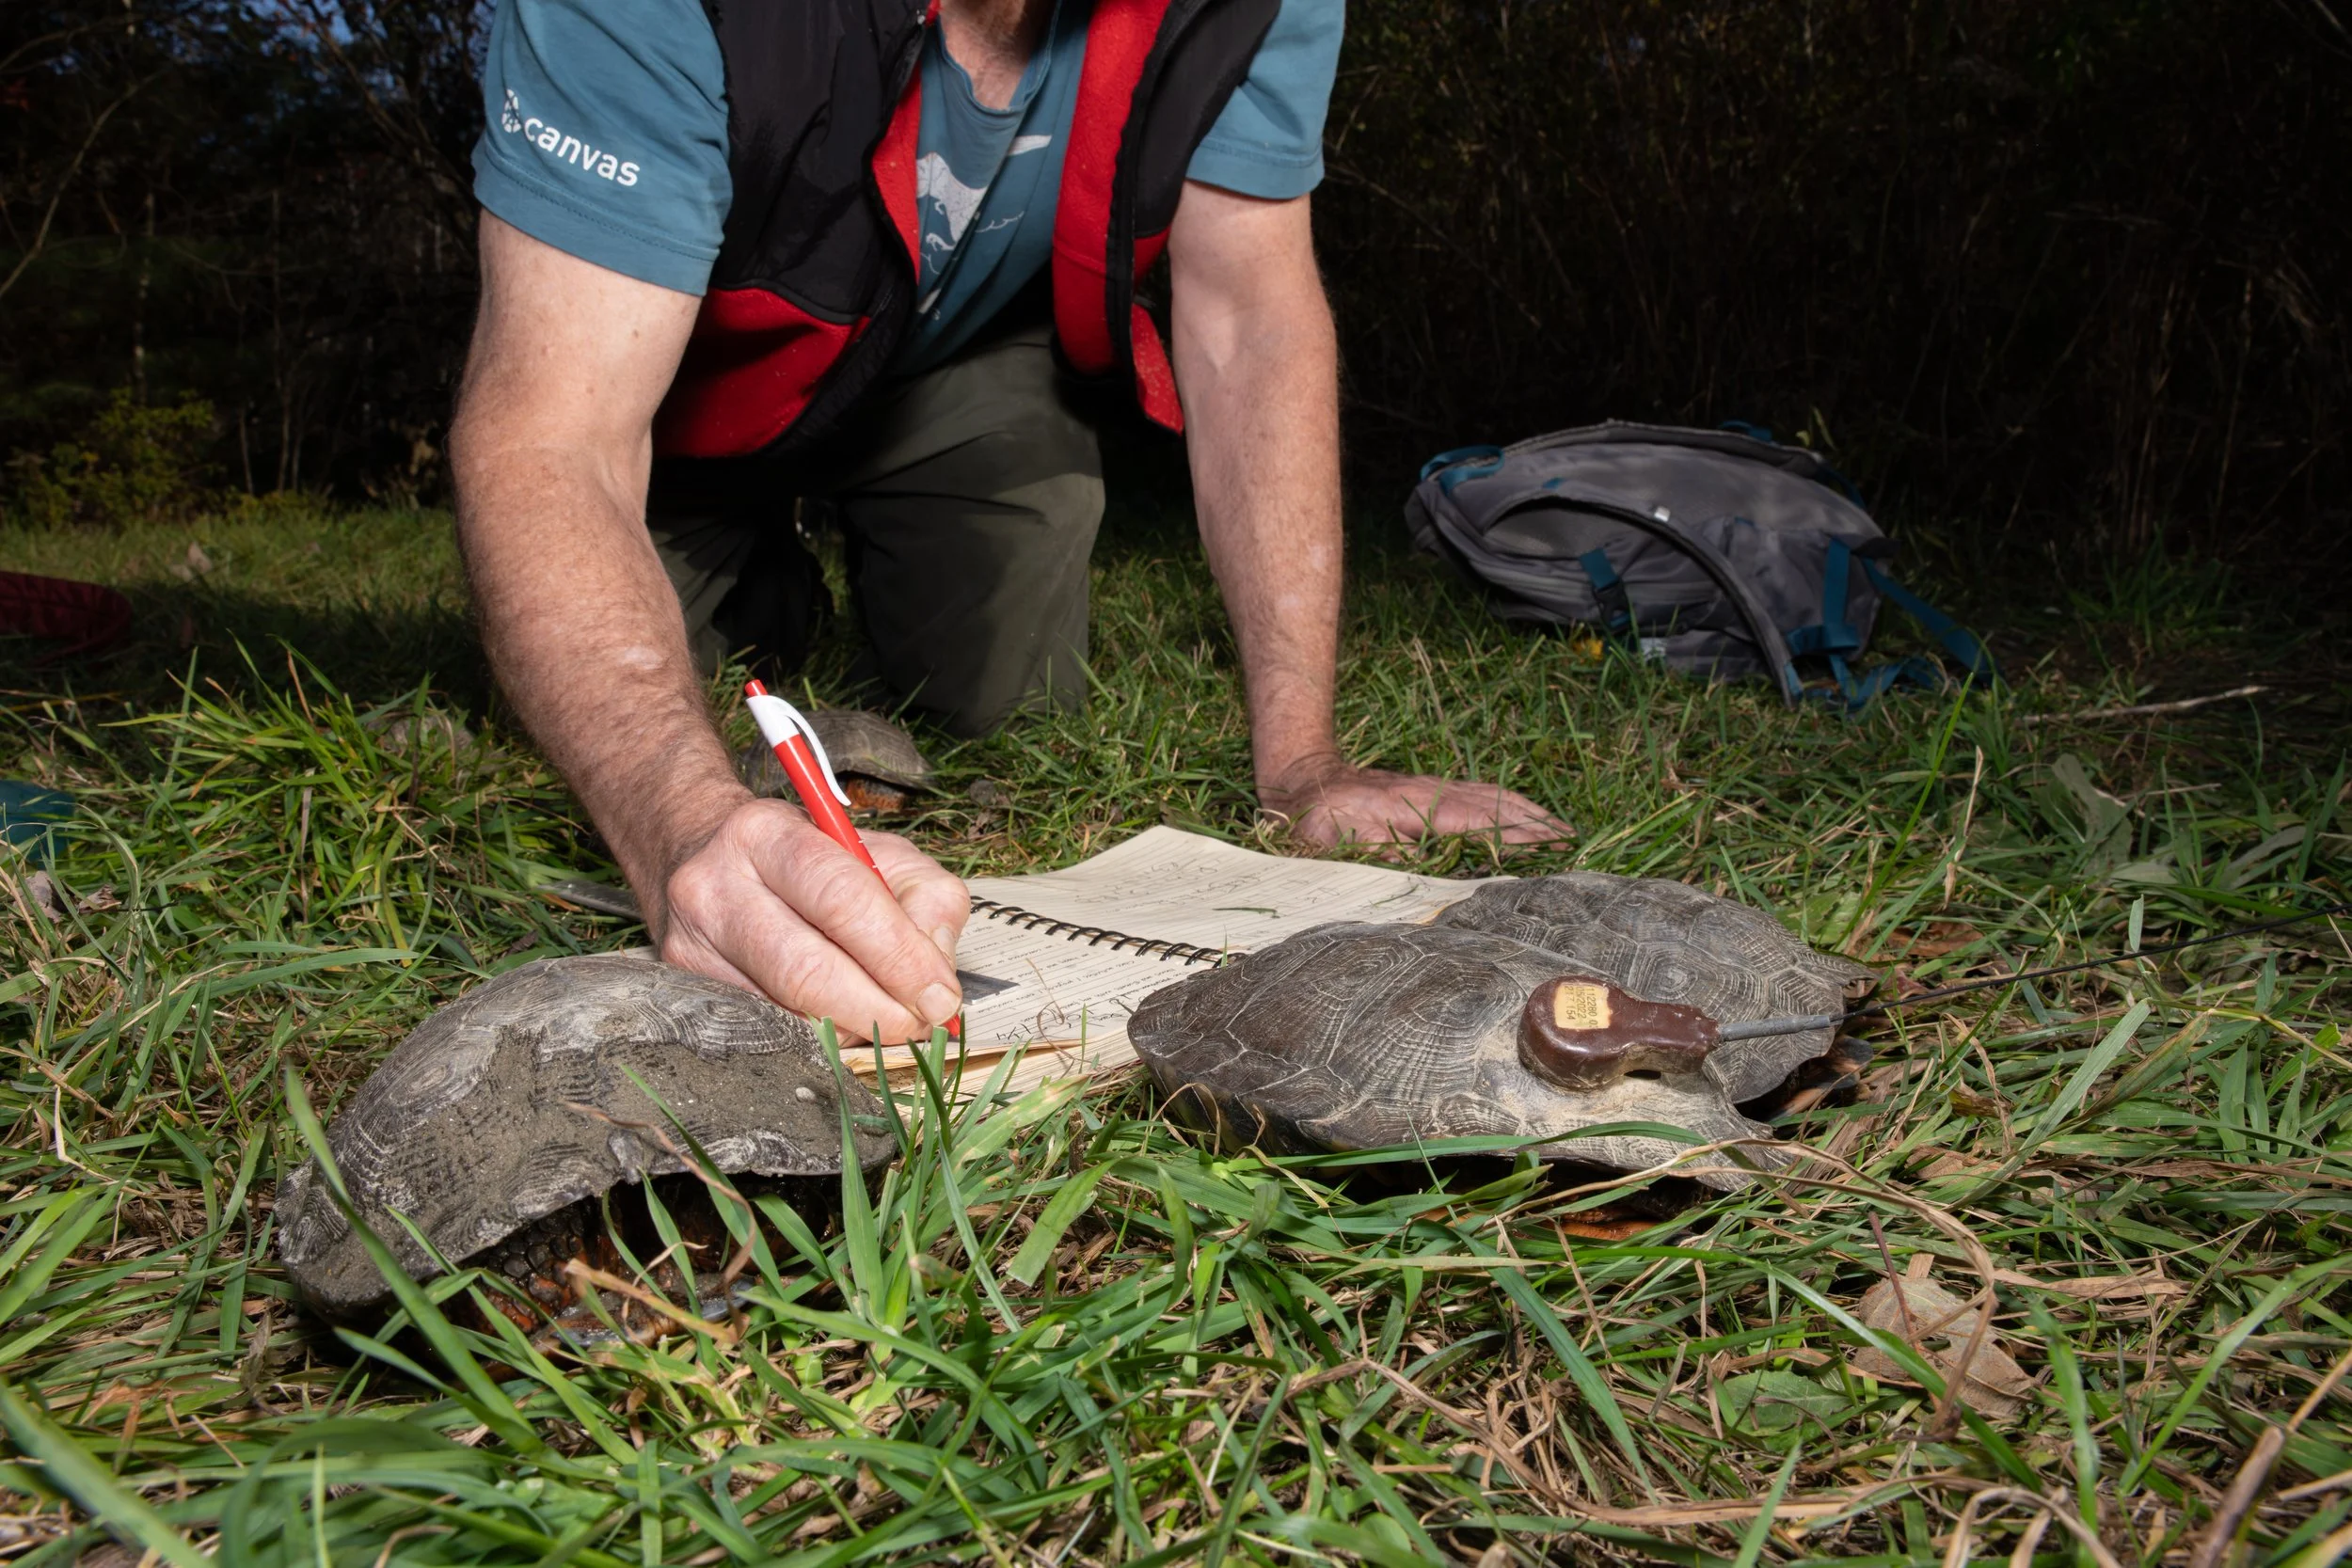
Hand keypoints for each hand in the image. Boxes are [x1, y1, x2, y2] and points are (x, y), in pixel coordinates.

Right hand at [654, 797, 970, 1042]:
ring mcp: (691, 943)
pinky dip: (819, 1036)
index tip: (940, 996)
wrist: (704, 855)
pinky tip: (843, 1021)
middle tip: (921, 1024)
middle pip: (806, 969)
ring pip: (786, 1012)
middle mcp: (715, 886)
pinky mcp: (685, 986)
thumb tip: (936, 977)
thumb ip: (926, 901)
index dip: (898, 956)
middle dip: (877, 1009)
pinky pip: (767, 1029)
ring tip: (888, 1019)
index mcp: (767, 834)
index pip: (841, 899)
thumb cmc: (805, 858)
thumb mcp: (876, 853)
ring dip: (853, 1028)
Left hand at [1261, 753, 1571, 849]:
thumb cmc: (1313, 821)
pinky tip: (1525, 813)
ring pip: (1492, 795)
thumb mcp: (1334, 844)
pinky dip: (1510, 803)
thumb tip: (1424, 870)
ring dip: (1529, 812)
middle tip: (1575, 843)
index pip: (1476, 823)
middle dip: (1536, 823)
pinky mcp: (1430, 789)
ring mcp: (1433, 787)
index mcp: (1411, 807)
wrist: (1299, 779)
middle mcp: (1430, 792)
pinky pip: (1480, 792)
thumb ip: (1380, 856)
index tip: (1552, 846)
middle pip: (1495, 805)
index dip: (1515, 836)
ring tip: (1562, 831)